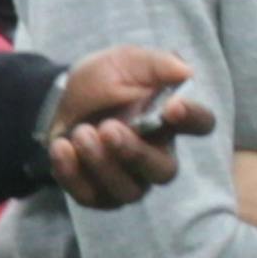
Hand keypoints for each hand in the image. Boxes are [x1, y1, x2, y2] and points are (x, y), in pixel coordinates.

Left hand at [48, 46, 213, 208]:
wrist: (56, 101)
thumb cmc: (100, 82)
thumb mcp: (125, 61)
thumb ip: (155, 63)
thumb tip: (185, 70)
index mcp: (170, 121)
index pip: (200, 124)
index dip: (193, 118)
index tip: (172, 106)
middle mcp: (156, 154)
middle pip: (164, 171)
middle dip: (135, 153)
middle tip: (108, 128)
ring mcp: (129, 179)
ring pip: (129, 190)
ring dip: (102, 162)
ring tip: (80, 132)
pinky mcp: (99, 195)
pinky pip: (92, 196)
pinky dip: (73, 174)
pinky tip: (61, 147)